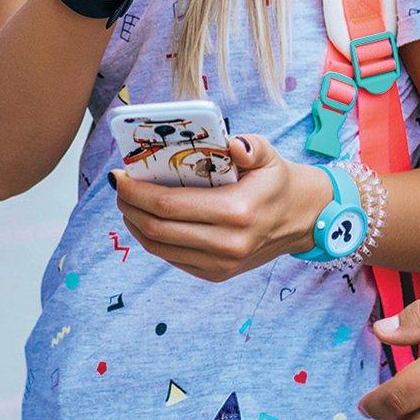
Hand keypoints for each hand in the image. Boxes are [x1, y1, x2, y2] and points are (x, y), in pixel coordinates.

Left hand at [112, 134, 331, 281]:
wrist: (301, 219)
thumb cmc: (276, 180)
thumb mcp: (269, 155)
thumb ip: (250, 146)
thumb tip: (232, 144)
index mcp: (236, 212)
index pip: (170, 205)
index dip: (137, 192)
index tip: (120, 176)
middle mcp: (226, 244)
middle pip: (157, 229)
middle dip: (129, 207)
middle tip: (118, 186)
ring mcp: (220, 265)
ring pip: (159, 248)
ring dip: (135, 224)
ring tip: (127, 201)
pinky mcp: (216, 275)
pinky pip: (172, 258)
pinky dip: (151, 239)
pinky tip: (145, 219)